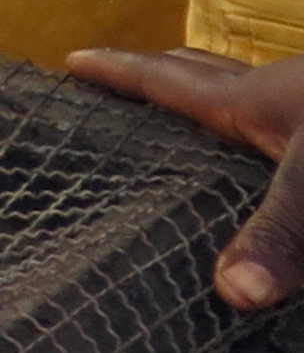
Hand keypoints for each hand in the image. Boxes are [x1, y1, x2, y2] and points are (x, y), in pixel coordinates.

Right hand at [69, 44, 303, 308]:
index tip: (72, 60)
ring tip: (192, 119)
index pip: (167, 82)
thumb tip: (232, 293)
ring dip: (217, 101)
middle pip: (206, 77)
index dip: (118, 73)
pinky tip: (278, 157)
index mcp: (253, 101)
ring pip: (255, 96)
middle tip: (120, 83)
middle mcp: (282, 96)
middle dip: (160, 79)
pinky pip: (291, 121)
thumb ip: (284, 236)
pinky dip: (268, 132)